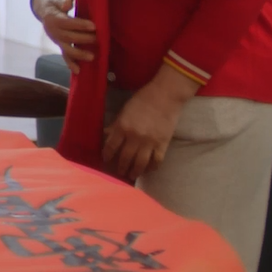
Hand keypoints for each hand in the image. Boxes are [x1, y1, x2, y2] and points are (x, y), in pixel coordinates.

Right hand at [33, 0, 95, 73]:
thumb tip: (68, 4)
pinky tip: (78, 70)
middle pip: (68, 37)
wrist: (43, 9)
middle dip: (84, 39)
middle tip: (97, 39)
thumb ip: (61, 1)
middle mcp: (53, 32)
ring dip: (79, 54)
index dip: (80, 25)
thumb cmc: (54, 2)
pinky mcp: (60, 45)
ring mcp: (56, 40)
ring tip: (92, 57)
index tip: (94, 26)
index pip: (67, 23)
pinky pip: (65, 56)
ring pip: (67, 49)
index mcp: (53, 19)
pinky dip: (71, 63)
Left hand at [103, 64, 197, 180]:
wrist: (166, 95)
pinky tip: (148, 170)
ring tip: (131, 175)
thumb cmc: (142, 100)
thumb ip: (116, 125)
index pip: (111, 146)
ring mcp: (149, 142)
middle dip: (120, 167)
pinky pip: (156, 161)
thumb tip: (107, 136)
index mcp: (122, 127)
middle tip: (118, 172)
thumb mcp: (124, 110)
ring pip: (140, 163)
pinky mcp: (163, 144)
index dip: (107, 156)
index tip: (105, 161)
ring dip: (134, 172)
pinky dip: (151, 168)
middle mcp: (134, 137)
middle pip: (124, 158)